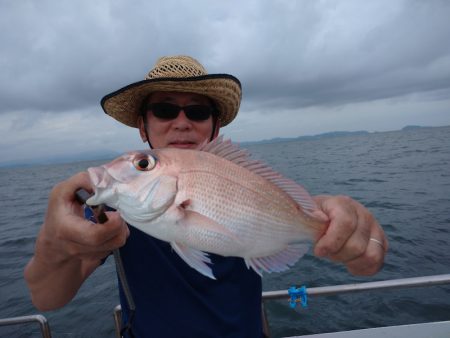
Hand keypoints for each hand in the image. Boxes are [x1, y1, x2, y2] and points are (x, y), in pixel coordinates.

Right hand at [24, 172, 128, 309]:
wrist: (54, 243)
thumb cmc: (59, 212)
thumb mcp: (62, 192)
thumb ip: (81, 180)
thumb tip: (101, 180)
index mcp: (66, 229)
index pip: (95, 235)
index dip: (111, 224)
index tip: (115, 213)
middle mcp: (76, 246)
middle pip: (112, 241)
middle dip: (120, 226)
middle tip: (116, 214)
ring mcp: (87, 256)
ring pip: (116, 244)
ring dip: (120, 230)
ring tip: (111, 219)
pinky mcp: (96, 259)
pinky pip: (115, 247)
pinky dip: (116, 236)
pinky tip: (107, 229)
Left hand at [313, 195, 387, 275]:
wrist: (328, 214)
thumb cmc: (316, 215)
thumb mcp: (308, 211)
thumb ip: (311, 215)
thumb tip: (320, 218)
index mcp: (344, 204)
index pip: (346, 223)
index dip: (331, 242)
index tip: (318, 251)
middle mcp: (364, 214)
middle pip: (357, 245)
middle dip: (337, 255)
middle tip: (327, 252)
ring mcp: (375, 228)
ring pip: (371, 256)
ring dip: (351, 262)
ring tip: (338, 256)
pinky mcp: (381, 242)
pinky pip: (378, 263)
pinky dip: (363, 269)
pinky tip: (350, 265)